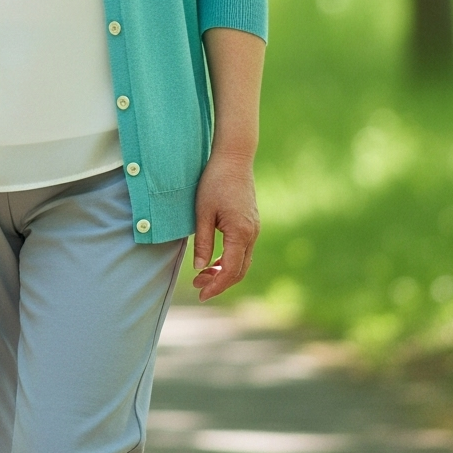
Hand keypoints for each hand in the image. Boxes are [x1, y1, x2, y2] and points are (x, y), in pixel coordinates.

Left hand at [191, 152, 257, 299]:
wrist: (234, 158)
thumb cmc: (214, 182)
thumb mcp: (202, 212)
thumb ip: (203, 242)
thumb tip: (200, 268)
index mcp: (241, 233)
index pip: (231, 270)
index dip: (217, 285)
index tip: (201, 294)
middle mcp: (252, 234)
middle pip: (239, 270)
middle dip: (219, 282)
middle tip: (198, 287)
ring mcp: (254, 229)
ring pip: (242, 261)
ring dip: (224, 272)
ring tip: (202, 276)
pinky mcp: (251, 224)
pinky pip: (243, 250)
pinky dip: (229, 260)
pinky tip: (214, 260)